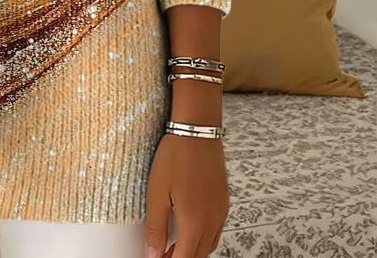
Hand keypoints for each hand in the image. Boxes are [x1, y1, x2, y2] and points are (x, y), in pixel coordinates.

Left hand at [145, 133, 228, 257]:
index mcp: (195, 222)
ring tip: (172, 245)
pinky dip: (202, 237)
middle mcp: (213, 220)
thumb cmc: (175, 156)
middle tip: (161, 254)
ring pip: (209, 244)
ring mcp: (221, 211)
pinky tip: (188, 228)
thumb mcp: (157, 192)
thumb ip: (156, 227)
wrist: (197, 130)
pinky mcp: (223, 201)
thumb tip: (153, 254)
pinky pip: (215, 230)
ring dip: (193, 250)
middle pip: (199, 255)